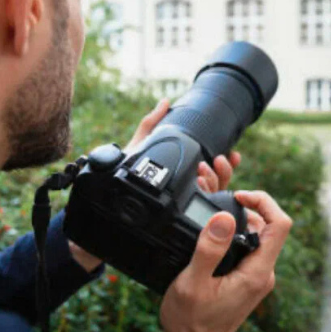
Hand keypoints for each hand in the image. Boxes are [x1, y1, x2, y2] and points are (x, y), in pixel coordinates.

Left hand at [69, 99, 240, 272]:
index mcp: (184, 184)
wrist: (99, 215)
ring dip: (215, 185)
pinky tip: (200, 190)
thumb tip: (165, 102)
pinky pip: (196, 219)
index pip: (214, 176)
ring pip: (209, 202)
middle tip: (217, 162)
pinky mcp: (174, 229)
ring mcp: (181, 215)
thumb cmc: (118, 183)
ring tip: (205, 173)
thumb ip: (151, 126)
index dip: (226, 166)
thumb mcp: (136, 150)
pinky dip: (202, 202)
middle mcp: (186, 200)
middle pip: (216, 189)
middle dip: (221, 174)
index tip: (231, 156)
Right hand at [161, 191, 291, 331]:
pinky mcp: (248, 279)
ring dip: (240, 221)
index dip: (263, 201)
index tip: (238, 196)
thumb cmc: (190, 321)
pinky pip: (250, 248)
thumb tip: (224, 217)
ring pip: (259, 236)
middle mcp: (263, 273)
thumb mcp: (193, 282)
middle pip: (270, 226)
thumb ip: (209, 249)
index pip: (280, 224)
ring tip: (213, 218)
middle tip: (219, 203)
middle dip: (247, 208)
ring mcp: (257, 277)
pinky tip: (214, 237)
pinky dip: (236, 235)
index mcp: (257, 272)